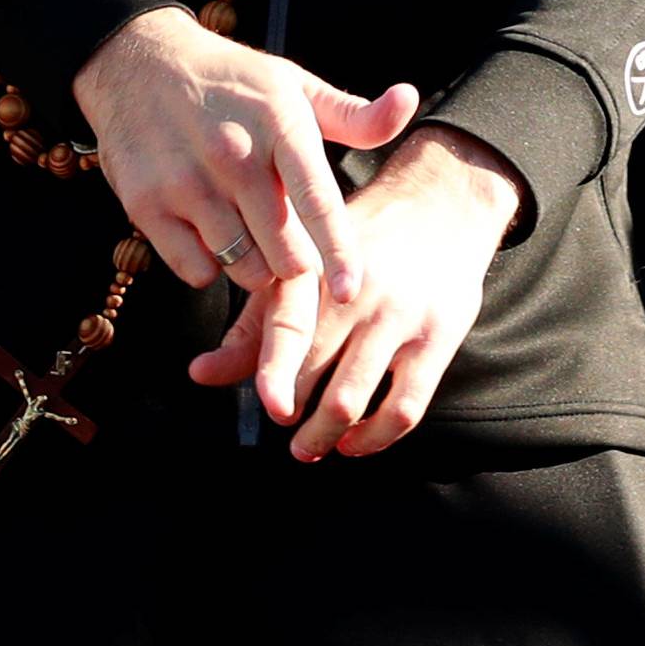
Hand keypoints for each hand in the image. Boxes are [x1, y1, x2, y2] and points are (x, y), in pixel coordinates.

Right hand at [74, 8, 417, 300]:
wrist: (138, 63)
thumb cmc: (233, 82)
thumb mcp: (296, 86)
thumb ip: (354, 114)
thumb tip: (408, 100)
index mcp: (281, 125)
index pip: (318, 200)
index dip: (338, 250)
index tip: (351, 290)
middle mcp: (234, 156)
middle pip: (282, 249)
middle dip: (298, 262)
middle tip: (295, 248)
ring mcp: (186, 183)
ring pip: (241, 266)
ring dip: (256, 266)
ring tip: (254, 234)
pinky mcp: (147, 206)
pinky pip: (195, 269)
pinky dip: (211, 265)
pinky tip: (213, 233)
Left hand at [187, 123, 522, 456]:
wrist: (446, 198)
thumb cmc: (365, 237)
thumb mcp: (308, 263)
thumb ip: (256, 323)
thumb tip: (198, 375)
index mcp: (317, 270)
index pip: (285, 332)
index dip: (270, 379)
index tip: (270, 408)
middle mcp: (356, 293)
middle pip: (310, 380)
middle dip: (292, 420)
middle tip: (287, 426)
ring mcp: (399, 317)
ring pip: (349, 402)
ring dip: (324, 439)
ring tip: (312, 447)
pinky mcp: (438, 337)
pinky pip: (404, 408)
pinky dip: (375, 438)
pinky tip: (358, 440)